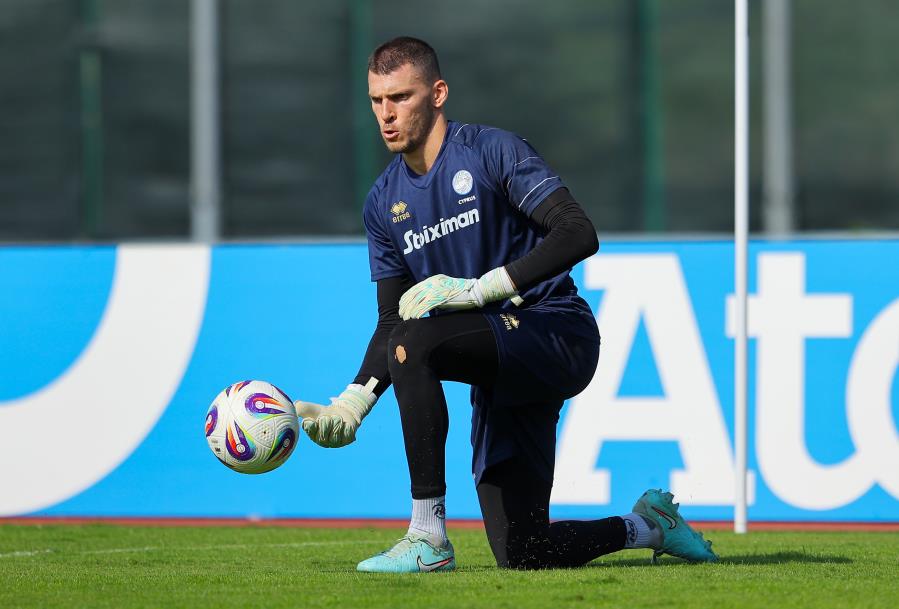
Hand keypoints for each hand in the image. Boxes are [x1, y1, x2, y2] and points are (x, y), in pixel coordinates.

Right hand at [294, 383, 376, 447]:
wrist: (341, 412)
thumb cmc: (322, 412)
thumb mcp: (309, 408)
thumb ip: (299, 408)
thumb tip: (292, 406)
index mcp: (311, 434)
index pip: (309, 427)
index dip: (313, 420)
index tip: (314, 419)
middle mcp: (322, 441)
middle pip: (324, 427)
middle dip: (327, 418)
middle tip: (328, 418)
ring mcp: (335, 442)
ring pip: (336, 428)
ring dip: (337, 420)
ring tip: (336, 420)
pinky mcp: (346, 440)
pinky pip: (346, 431)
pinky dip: (346, 424)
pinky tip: (344, 425)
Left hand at [398, 267, 517, 319]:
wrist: (475, 291)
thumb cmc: (463, 292)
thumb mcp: (446, 289)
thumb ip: (436, 294)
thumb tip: (427, 304)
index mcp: (434, 280)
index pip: (415, 288)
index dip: (407, 298)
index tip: (402, 305)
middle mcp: (433, 283)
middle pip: (413, 294)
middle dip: (405, 305)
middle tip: (401, 314)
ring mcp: (436, 289)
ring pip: (417, 300)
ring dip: (410, 310)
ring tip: (406, 317)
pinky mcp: (441, 297)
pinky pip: (425, 306)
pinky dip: (418, 312)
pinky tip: (414, 317)